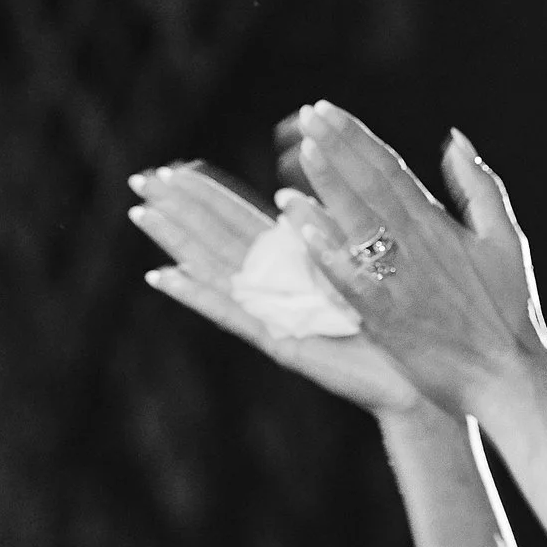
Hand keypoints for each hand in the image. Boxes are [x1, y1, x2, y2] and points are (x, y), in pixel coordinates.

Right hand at [128, 163, 424, 416]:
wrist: (408, 380)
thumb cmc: (391, 328)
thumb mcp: (357, 265)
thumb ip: (326, 228)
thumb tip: (297, 193)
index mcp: (294, 264)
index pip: (240, 219)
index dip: (207, 194)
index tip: (174, 165)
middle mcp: (273, 288)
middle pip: (216, 237)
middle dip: (179, 208)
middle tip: (138, 179)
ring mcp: (270, 314)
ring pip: (214, 268)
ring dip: (177, 241)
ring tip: (142, 214)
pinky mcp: (278, 342)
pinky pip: (230, 313)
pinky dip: (195, 295)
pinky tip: (163, 277)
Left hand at [277, 102, 546, 420]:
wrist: (512, 376)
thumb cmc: (512, 310)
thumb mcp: (506, 239)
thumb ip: (479, 187)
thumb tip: (454, 138)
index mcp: (440, 225)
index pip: (389, 169)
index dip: (355, 137)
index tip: (326, 111)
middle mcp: (418, 247)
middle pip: (369, 187)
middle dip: (336, 148)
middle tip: (307, 116)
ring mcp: (401, 282)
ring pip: (357, 224)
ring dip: (326, 188)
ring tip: (300, 156)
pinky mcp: (387, 319)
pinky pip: (350, 279)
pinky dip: (327, 252)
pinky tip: (301, 228)